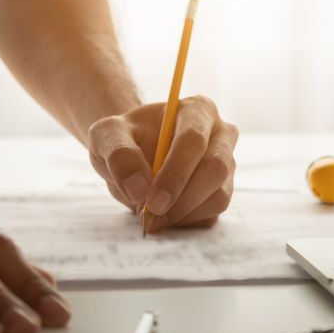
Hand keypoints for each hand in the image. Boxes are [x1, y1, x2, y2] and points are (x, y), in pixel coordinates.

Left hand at [87, 96, 237, 232]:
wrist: (133, 153)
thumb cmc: (125, 137)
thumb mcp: (107, 135)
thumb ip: (119, 154)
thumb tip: (139, 189)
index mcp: (197, 110)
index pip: (194, 140)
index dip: (175, 173)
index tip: (152, 202)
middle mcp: (220, 134)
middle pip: (215, 168)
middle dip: (182, 199)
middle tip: (150, 217)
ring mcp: (226, 164)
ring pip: (218, 195)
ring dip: (183, 214)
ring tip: (151, 218)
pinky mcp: (222, 191)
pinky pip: (212, 213)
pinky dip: (185, 222)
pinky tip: (163, 216)